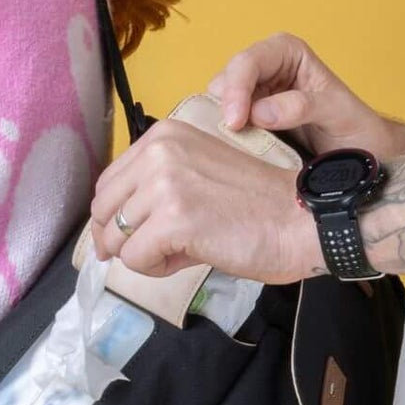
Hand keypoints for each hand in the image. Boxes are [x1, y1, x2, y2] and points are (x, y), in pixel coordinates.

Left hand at [88, 120, 322, 282]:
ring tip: (181, 252)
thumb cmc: (257, 205)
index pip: (109, 182)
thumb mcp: (198, 174)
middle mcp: (160, 151)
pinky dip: (154, 269)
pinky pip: (135, 259)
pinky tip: (186, 259)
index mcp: (165, 134)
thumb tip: (108, 233)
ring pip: (116, 237)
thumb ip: (155, 190)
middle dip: (120, 239)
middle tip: (154, 252)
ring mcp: (165, 183)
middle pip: (104, 209)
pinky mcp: (174, 219)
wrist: (300, 219)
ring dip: (142, 254)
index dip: (114, 216)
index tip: (133, 235)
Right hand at [208, 33, 404, 160]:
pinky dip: (226, 139)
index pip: (248, 62)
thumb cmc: (357, 126)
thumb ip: (301, 106)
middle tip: (232, 137)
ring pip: (218, 105)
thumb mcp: (336, 111)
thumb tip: (260, 113)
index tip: (236, 122)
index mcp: (286, 52)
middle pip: (225, 81)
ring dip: (222, 125)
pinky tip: (236, 151)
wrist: (365, 153)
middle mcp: (265, 69)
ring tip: (235, 146)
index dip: (236, 89)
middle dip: (224, 108)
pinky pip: (225, 127)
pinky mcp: (249, 123)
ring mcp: (254, 96)